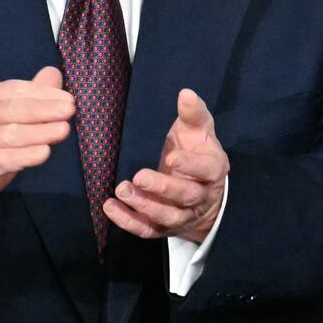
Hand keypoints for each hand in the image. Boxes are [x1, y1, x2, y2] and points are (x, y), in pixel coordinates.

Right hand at [0, 67, 73, 242]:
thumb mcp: (8, 122)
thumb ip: (30, 98)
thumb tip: (53, 74)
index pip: (16, 90)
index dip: (43, 94)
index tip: (68, 99)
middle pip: (13, 109)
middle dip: (44, 109)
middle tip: (70, 110)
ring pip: (10, 134)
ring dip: (39, 131)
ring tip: (63, 130)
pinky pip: (2, 159)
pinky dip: (24, 156)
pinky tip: (43, 153)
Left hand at [104, 88, 228, 243]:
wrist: (202, 194)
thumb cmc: (196, 153)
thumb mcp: (198, 132)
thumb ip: (193, 114)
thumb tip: (186, 93)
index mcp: (212, 170)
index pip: (206, 170)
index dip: (191, 166)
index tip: (173, 157)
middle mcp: (199, 197)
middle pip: (184, 197)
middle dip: (163, 188)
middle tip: (139, 176)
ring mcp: (181, 215)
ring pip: (166, 216)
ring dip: (144, 205)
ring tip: (122, 190)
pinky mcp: (163, 228)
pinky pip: (147, 229)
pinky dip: (128, 222)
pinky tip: (111, 208)